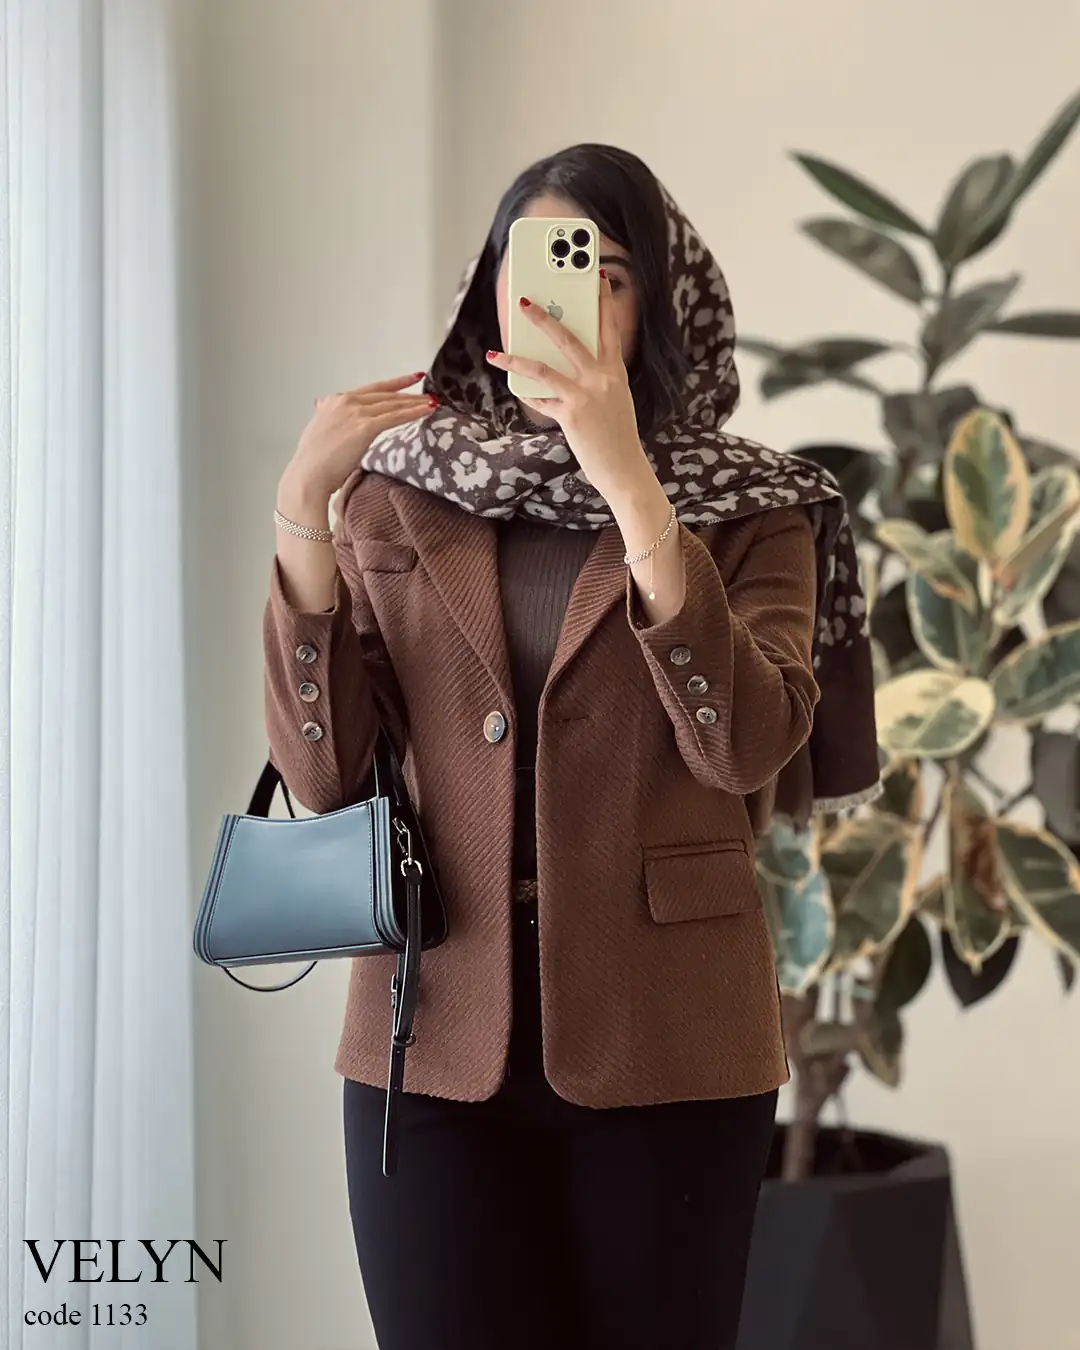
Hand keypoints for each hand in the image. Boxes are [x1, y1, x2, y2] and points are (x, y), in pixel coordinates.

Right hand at [286, 371, 436, 498]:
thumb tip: (322, 405)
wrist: (308, 474)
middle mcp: (346, 401)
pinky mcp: (365, 427)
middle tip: (428, 393)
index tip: (410, 379)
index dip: (394, 384)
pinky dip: (413, 412)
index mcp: (336, 400)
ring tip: (432, 402)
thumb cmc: (313, 460)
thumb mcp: (318, 428)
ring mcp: (356, 412)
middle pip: (386, 395)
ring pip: (393, 404)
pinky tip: (427, 410)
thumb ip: (326, 415)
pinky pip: (395, 417)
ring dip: (415, 403)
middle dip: (410, 395)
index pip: (372, 389)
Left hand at [484, 270, 647, 498]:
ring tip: (497, 352)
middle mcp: (601, 378)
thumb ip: (597, 377)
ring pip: (543, 367)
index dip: (603, 301)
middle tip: (523, 302)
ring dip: (516, 358)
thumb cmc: (618, 434)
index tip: (599, 278)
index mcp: (615, 372)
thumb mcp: (615, 398)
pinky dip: (527, 394)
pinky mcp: (570, 415)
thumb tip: (566, 362)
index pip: (609, 328)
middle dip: (543, 318)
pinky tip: (514, 387)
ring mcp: (584, 396)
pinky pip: (541, 400)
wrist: (623, 467)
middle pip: (568, 338)